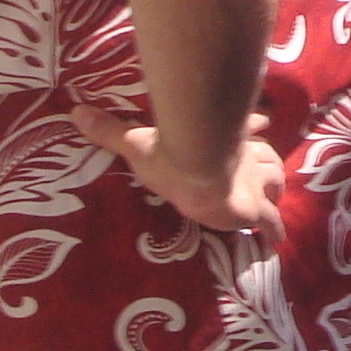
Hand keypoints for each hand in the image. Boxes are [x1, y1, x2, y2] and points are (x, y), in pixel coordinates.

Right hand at [72, 105, 286, 249]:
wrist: (194, 170)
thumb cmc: (169, 156)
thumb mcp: (136, 143)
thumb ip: (110, 130)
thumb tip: (74, 111)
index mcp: (222, 144)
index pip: (246, 132)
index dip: (252, 129)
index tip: (260, 123)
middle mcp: (242, 162)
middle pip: (266, 159)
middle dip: (264, 163)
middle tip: (261, 170)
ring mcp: (251, 186)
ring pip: (275, 183)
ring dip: (273, 188)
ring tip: (269, 198)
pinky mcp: (254, 211)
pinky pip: (271, 223)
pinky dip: (274, 231)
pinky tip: (275, 239)